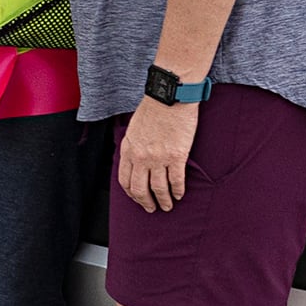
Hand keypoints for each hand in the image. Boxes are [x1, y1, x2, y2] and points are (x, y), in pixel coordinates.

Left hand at [117, 95, 198, 213]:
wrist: (169, 97)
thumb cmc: (153, 108)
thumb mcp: (133, 128)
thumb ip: (133, 146)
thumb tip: (135, 160)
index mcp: (128, 150)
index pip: (125, 180)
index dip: (131, 194)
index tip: (137, 198)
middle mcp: (141, 158)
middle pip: (140, 189)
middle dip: (146, 202)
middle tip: (152, 208)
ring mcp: (158, 159)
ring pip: (159, 189)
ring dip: (164, 201)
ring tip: (168, 206)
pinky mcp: (177, 156)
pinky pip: (176, 181)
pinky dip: (178, 191)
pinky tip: (180, 194)